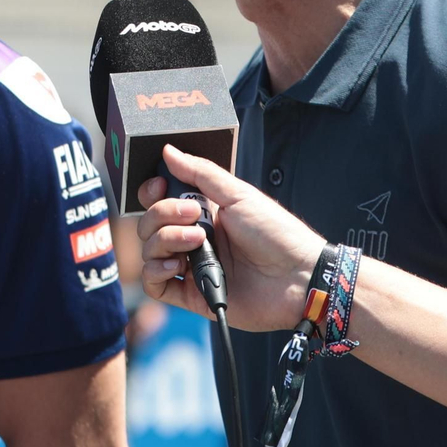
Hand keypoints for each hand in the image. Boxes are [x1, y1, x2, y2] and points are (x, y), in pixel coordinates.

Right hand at [136, 145, 325, 331]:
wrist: (298, 276)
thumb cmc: (277, 233)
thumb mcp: (238, 194)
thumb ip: (200, 172)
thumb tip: (169, 151)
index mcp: (203, 212)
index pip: (159, 200)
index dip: (152, 193)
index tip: (160, 187)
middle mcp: (193, 238)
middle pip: (149, 223)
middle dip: (163, 214)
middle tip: (194, 217)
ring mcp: (192, 266)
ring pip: (149, 251)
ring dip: (166, 240)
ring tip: (196, 241)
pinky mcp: (192, 294)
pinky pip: (154, 285)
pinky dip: (156, 271)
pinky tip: (178, 265)